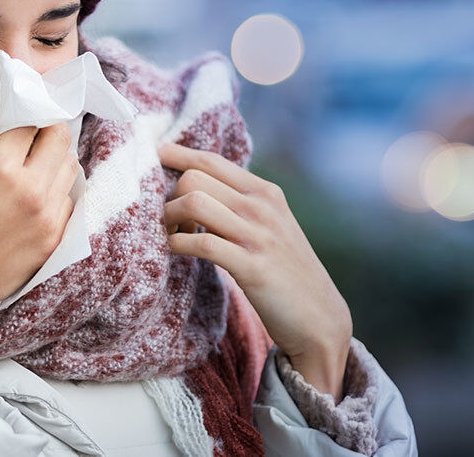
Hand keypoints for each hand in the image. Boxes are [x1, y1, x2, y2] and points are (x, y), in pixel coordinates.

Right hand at [0, 85, 78, 325]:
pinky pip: (69, 199)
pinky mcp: (54, 239)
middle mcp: (33, 190)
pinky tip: (32, 193)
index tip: (18, 102)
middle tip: (25, 132)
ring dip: (54, 156)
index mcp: (1, 169)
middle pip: (59, 137)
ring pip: (70, 167)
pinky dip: (56, 188)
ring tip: (29, 162)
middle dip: (44, 127)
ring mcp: (48, 217)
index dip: (24, 106)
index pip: (31, 119)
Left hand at [157, 142, 352, 399]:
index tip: (154, 155)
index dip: (177, 155)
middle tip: (169, 221)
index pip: (211, 160)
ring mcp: (258, 236)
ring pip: (193, 202)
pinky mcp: (252, 267)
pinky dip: (177, 244)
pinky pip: (201, 243)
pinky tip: (174, 251)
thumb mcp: (269, 225)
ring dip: (168, 219)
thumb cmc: (284, 270)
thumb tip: (194, 183)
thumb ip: (239, 202)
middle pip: (193, 178)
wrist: (319, 318)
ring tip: (171, 235)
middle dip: (169, 196)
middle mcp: (262, 207)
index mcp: (265, 192)